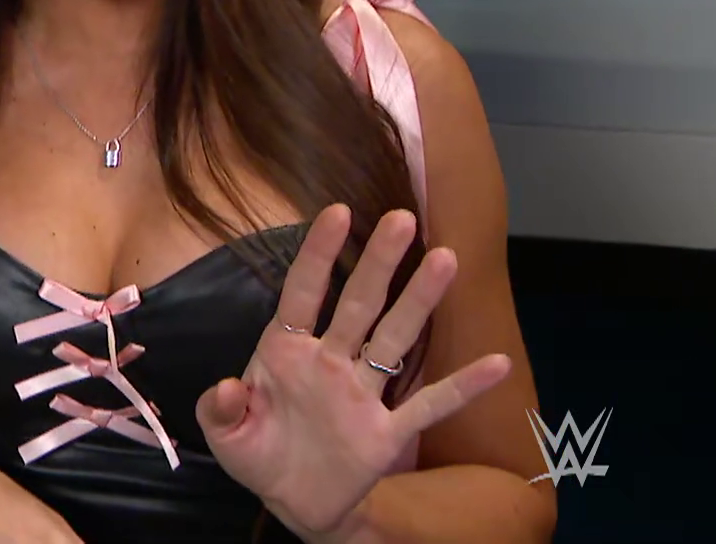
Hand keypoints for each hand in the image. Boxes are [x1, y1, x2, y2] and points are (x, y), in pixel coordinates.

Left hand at [197, 204, 510, 541]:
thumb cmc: (257, 454)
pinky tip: (497, 363)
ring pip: (394, 339)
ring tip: (445, 259)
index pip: (304, 292)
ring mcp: (362, 393)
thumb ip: (218, 409)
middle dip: (378, 262)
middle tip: (402, 219)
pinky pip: (429, 405)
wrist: (292, 503)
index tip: (337, 211)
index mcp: (287, 351)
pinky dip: (462, 387)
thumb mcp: (224, 434)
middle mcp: (330, 361)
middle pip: (359, 303)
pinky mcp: (386, 432)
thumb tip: (227, 387)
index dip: (318, 254)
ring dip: (419, 302)